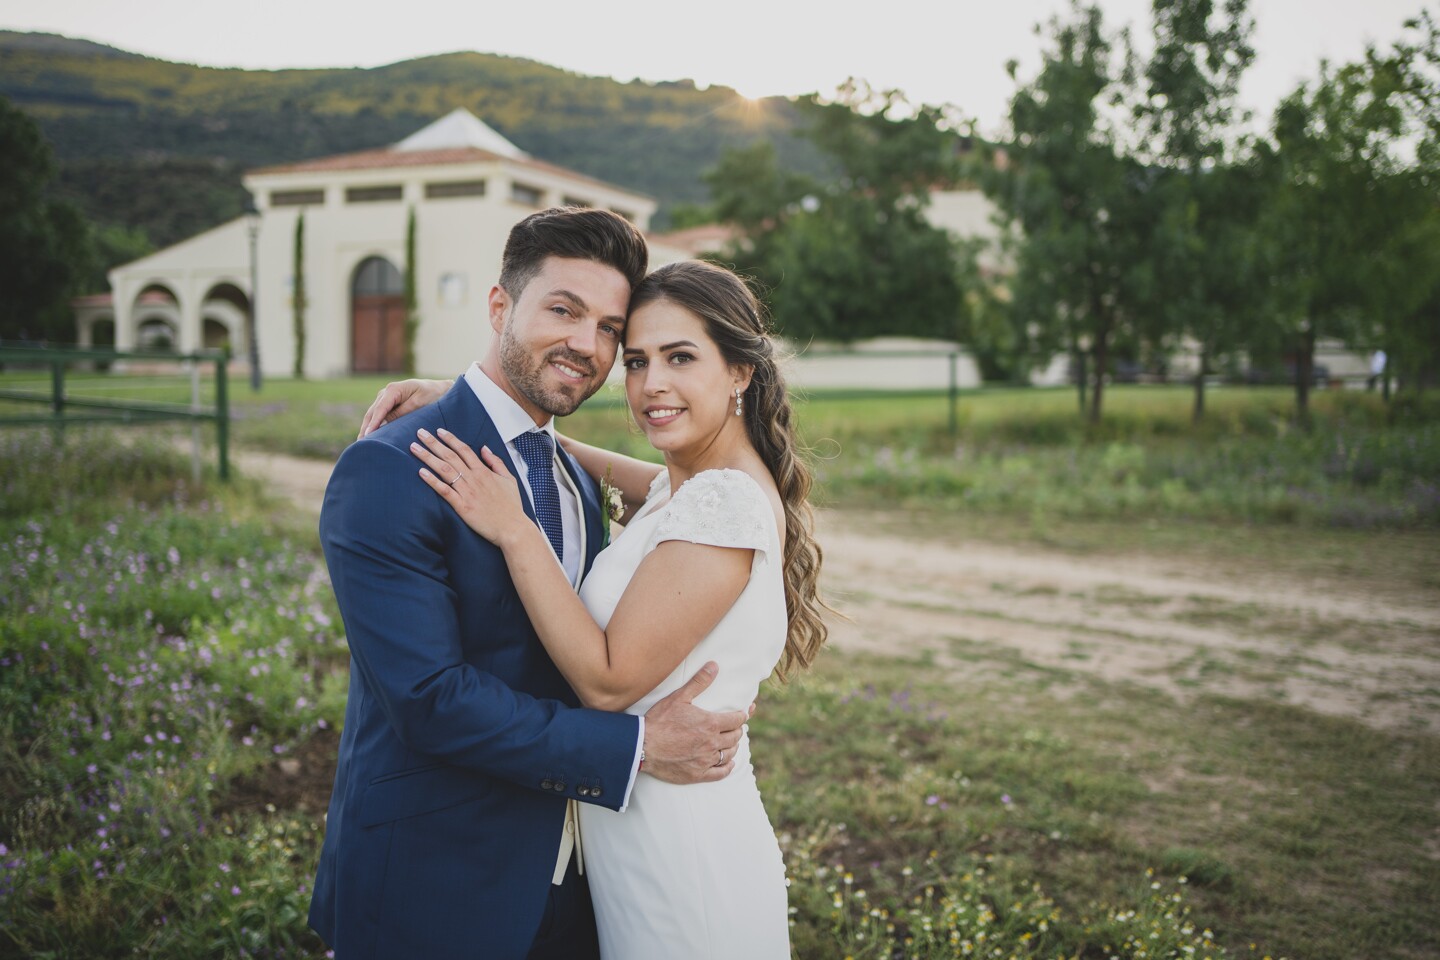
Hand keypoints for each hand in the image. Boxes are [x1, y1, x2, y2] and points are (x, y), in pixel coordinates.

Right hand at [359, 378, 450, 438]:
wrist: (441, 389)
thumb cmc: (433, 395)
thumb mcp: (419, 404)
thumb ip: (402, 413)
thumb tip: (385, 424)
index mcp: (393, 389)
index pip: (380, 409)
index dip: (373, 423)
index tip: (368, 435)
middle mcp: (386, 392)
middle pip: (372, 412)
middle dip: (365, 428)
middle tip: (361, 445)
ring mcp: (386, 398)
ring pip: (373, 415)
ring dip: (367, 428)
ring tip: (362, 444)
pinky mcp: (389, 405)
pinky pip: (379, 416)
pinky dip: (374, 426)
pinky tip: (370, 438)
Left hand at [413, 428, 529, 545]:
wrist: (513, 528)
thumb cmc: (511, 506)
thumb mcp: (509, 479)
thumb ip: (496, 462)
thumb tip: (485, 448)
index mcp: (484, 471)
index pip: (464, 450)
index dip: (450, 439)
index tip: (438, 431)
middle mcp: (473, 478)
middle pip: (450, 456)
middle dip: (433, 443)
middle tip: (420, 433)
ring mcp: (467, 492)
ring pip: (444, 470)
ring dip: (428, 457)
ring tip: (414, 448)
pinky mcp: (462, 506)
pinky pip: (444, 491)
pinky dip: (432, 481)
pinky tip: (421, 472)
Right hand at [641, 662, 750, 783]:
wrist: (642, 746)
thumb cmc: (659, 720)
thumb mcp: (679, 697)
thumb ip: (699, 682)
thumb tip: (714, 666)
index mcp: (710, 724)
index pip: (737, 719)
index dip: (743, 715)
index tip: (746, 712)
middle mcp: (712, 743)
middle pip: (735, 736)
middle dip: (738, 729)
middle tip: (736, 726)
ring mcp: (705, 760)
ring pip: (729, 754)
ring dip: (733, 746)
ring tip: (731, 742)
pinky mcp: (698, 774)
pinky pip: (720, 773)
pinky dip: (728, 767)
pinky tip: (728, 763)